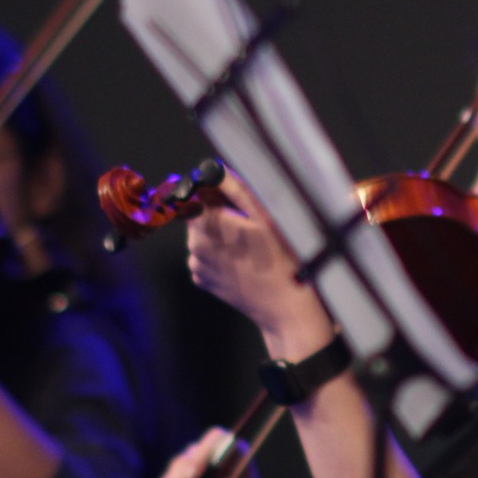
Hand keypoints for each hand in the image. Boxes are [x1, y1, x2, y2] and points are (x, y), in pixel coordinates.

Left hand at [185, 176, 332, 356]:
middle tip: (247, 217)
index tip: (226, 191)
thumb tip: (214, 170)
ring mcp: (197, 266)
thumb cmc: (281, 258)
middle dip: (217, 210)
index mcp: (207, 225)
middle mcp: (194, 246)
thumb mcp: (265, 216)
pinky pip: (206, 255)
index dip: (209, 189)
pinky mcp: (202, 280)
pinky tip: (244, 258)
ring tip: (250, 241)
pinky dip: (220, 251)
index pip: (193, 194)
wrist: (285, 306)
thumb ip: (235, 188)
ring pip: (202, 235)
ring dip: (219, 231)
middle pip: (197, 215)